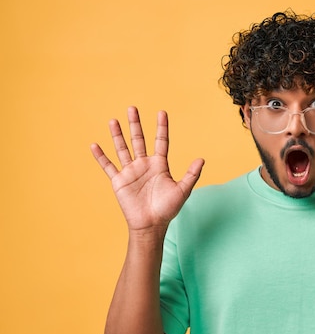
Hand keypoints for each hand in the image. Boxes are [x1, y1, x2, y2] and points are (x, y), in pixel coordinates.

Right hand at [91, 106, 203, 230]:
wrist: (151, 225)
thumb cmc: (168, 209)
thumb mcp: (183, 190)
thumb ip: (191, 174)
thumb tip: (202, 159)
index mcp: (159, 165)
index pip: (160, 141)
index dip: (161, 127)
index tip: (161, 112)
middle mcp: (144, 165)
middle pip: (139, 140)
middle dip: (136, 124)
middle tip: (132, 108)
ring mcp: (131, 172)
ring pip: (123, 149)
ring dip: (118, 135)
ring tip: (113, 120)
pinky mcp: (119, 181)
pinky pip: (108, 166)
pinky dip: (101, 156)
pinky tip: (94, 145)